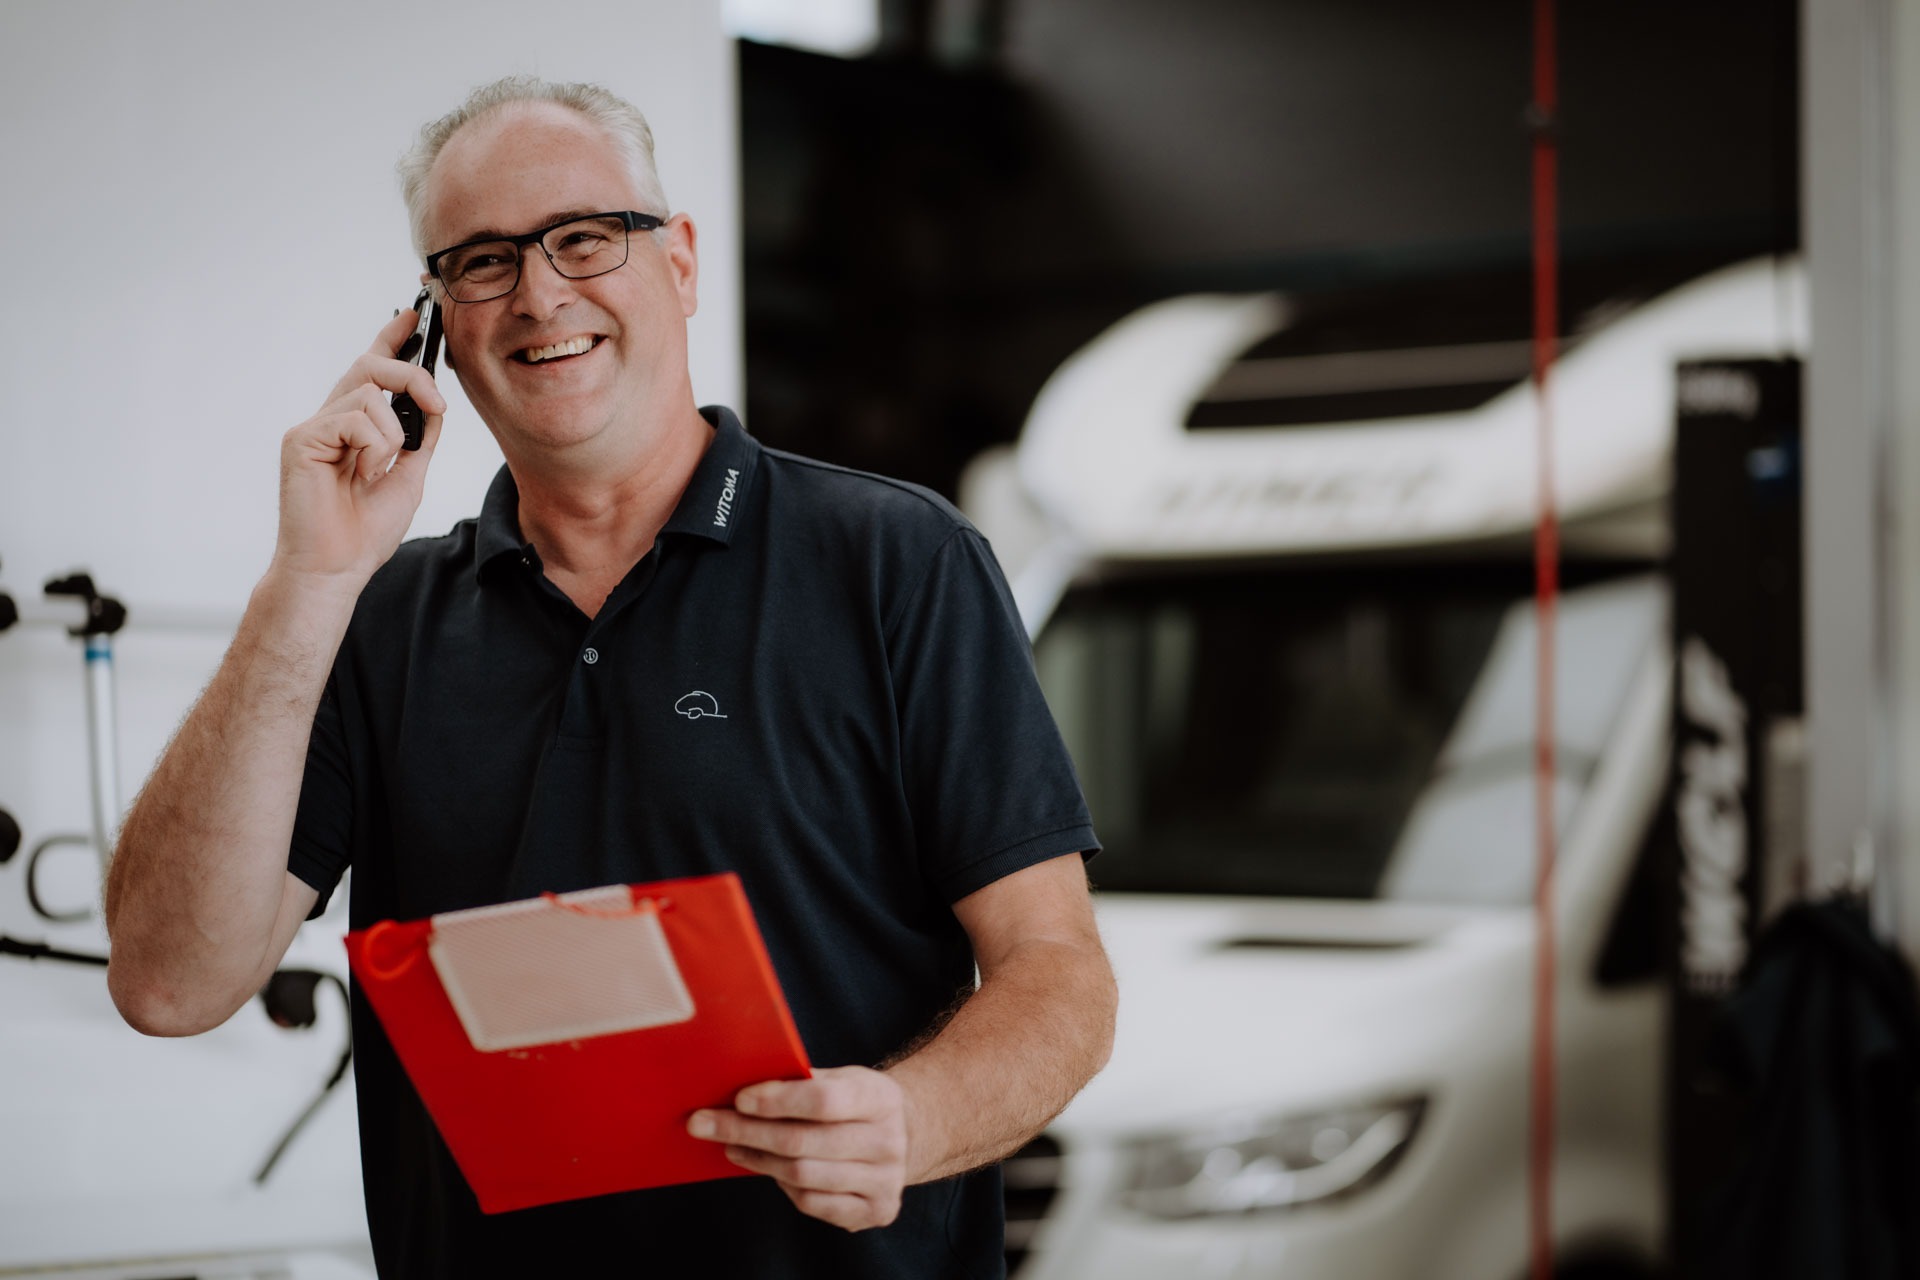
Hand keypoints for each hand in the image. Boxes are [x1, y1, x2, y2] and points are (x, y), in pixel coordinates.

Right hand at [271, 309, 446, 591]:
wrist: (336, 569)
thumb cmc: (365, 532)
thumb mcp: (409, 476)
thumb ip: (419, 439)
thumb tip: (435, 406)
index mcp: (354, 427)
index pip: (371, 371)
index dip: (391, 339)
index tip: (414, 315)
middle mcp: (330, 420)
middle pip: (370, 365)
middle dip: (412, 374)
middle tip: (437, 404)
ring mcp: (313, 427)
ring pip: (369, 393)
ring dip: (391, 435)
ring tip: (377, 473)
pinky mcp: (302, 438)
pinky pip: (355, 418)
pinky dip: (374, 449)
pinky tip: (362, 476)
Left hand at [687, 1065, 911, 1231]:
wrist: (905, 1135)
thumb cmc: (856, 1102)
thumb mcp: (840, 1078)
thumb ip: (801, 1081)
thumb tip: (739, 1084)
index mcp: (881, 1097)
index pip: (824, 1101)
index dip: (777, 1101)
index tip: (739, 1099)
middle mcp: (889, 1141)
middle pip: (803, 1142)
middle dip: (746, 1132)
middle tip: (704, 1124)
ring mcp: (885, 1180)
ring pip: (802, 1175)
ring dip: (757, 1159)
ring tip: (731, 1145)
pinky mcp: (876, 1210)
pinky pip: (812, 1202)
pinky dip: (783, 1184)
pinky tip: (768, 1167)